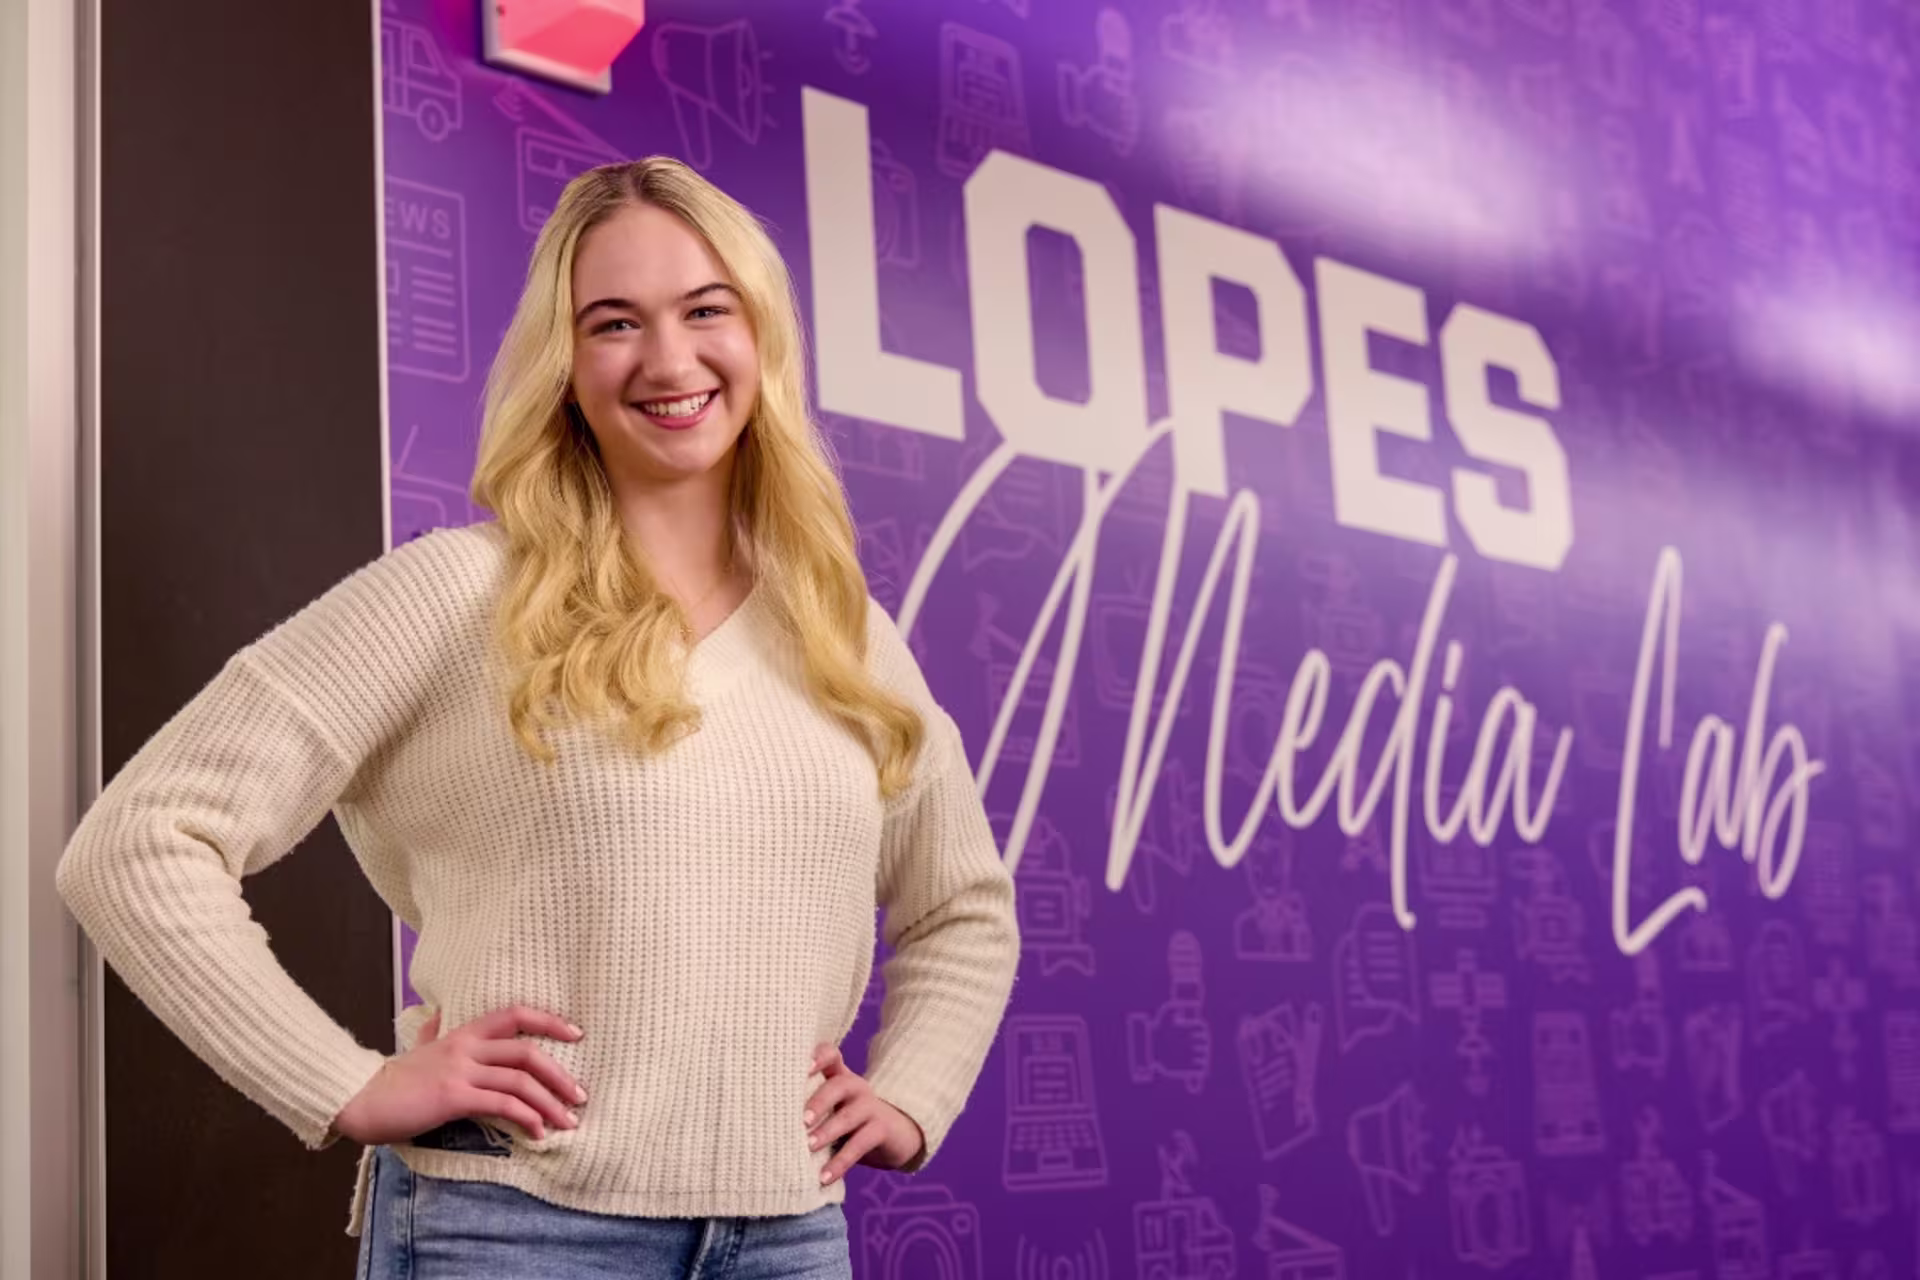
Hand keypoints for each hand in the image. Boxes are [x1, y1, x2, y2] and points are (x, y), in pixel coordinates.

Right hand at [331, 1005, 587, 1145]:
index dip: (549, 1020)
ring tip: (568, 1122)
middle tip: (580, 1095)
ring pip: (519, 1080)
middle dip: (560, 1075)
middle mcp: (465, 1046)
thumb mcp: (418, 1047)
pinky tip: (538, 1132)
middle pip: (526, 1051)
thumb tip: (437, 1013)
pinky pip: (501, 1104)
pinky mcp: (453, 1096)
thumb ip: (434, 1032)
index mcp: (462, 1032)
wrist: (360, 1099)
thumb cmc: (391, 1080)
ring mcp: (460, 1070)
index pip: (514, 1014)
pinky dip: (526, 1118)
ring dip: (550, 1103)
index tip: (576, 1034)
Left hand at [803, 1043, 924, 1183]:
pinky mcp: (882, 1129)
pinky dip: (841, 1162)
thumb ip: (805, 1109)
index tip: (801, 1067)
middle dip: (818, 1101)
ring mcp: (871, 1106)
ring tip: (808, 1147)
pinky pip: (860, 1144)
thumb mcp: (829, 1109)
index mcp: (839, 1076)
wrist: (894, 1136)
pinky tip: (824, 1177)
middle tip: (801, 1120)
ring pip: (849, 1116)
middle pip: (839, 1085)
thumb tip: (756, 1122)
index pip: (830, 1054)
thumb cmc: (846, 1122)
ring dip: (827, 1132)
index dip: (817, 1057)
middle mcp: (855, 1086)